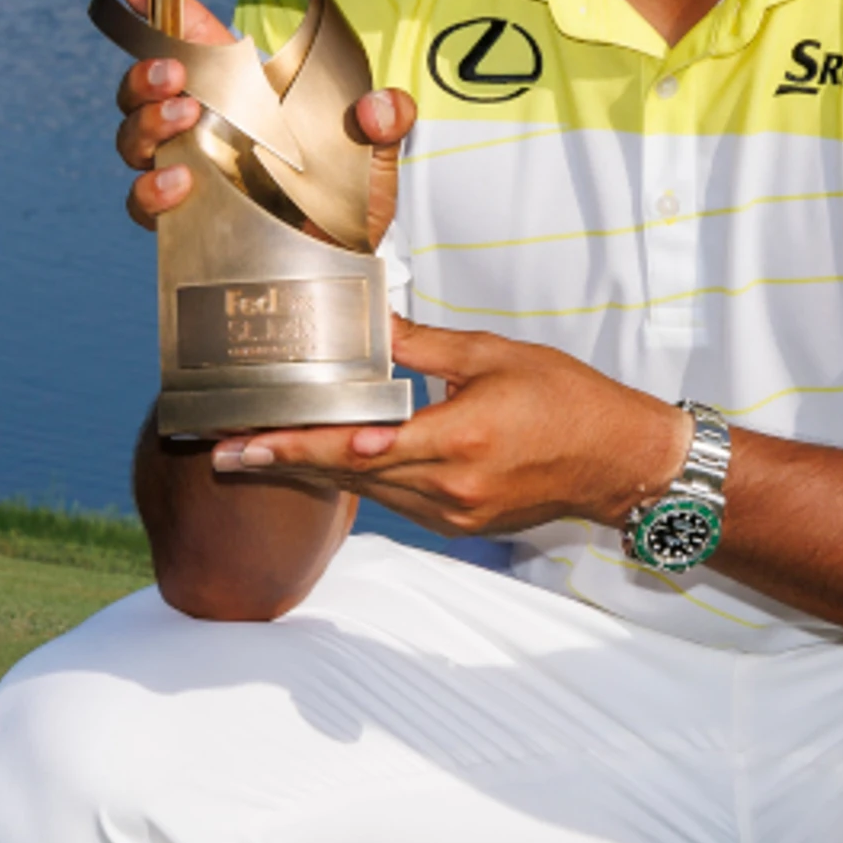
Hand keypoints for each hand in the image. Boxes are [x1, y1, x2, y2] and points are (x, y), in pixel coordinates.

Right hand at [108, 0, 411, 236]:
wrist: (349, 259)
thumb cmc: (353, 193)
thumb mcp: (376, 148)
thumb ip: (385, 119)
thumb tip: (380, 108)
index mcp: (239, 90)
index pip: (187, 36)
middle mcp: (202, 127)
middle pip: (142, 88)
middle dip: (144, 73)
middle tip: (174, 75)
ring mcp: (188, 170)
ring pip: (133, 138)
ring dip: (145, 122)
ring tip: (182, 119)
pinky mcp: (186, 219)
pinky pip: (144, 202)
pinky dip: (151, 190)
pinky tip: (179, 182)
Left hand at [202, 318, 689, 538]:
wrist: (621, 462)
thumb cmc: (569, 400)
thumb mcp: (493, 355)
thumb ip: (421, 344)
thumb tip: (369, 320)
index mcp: (457, 440)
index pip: (356, 448)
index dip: (296, 447)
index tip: (244, 444)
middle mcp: (448, 487)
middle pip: (347, 477)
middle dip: (282, 462)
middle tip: (220, 452)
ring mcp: (452, 512)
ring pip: (364, 493)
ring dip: (311, 472)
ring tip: (253, 454)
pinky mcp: (459, 522)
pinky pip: (393, 501)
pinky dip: (354, 481)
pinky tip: (320, 463)